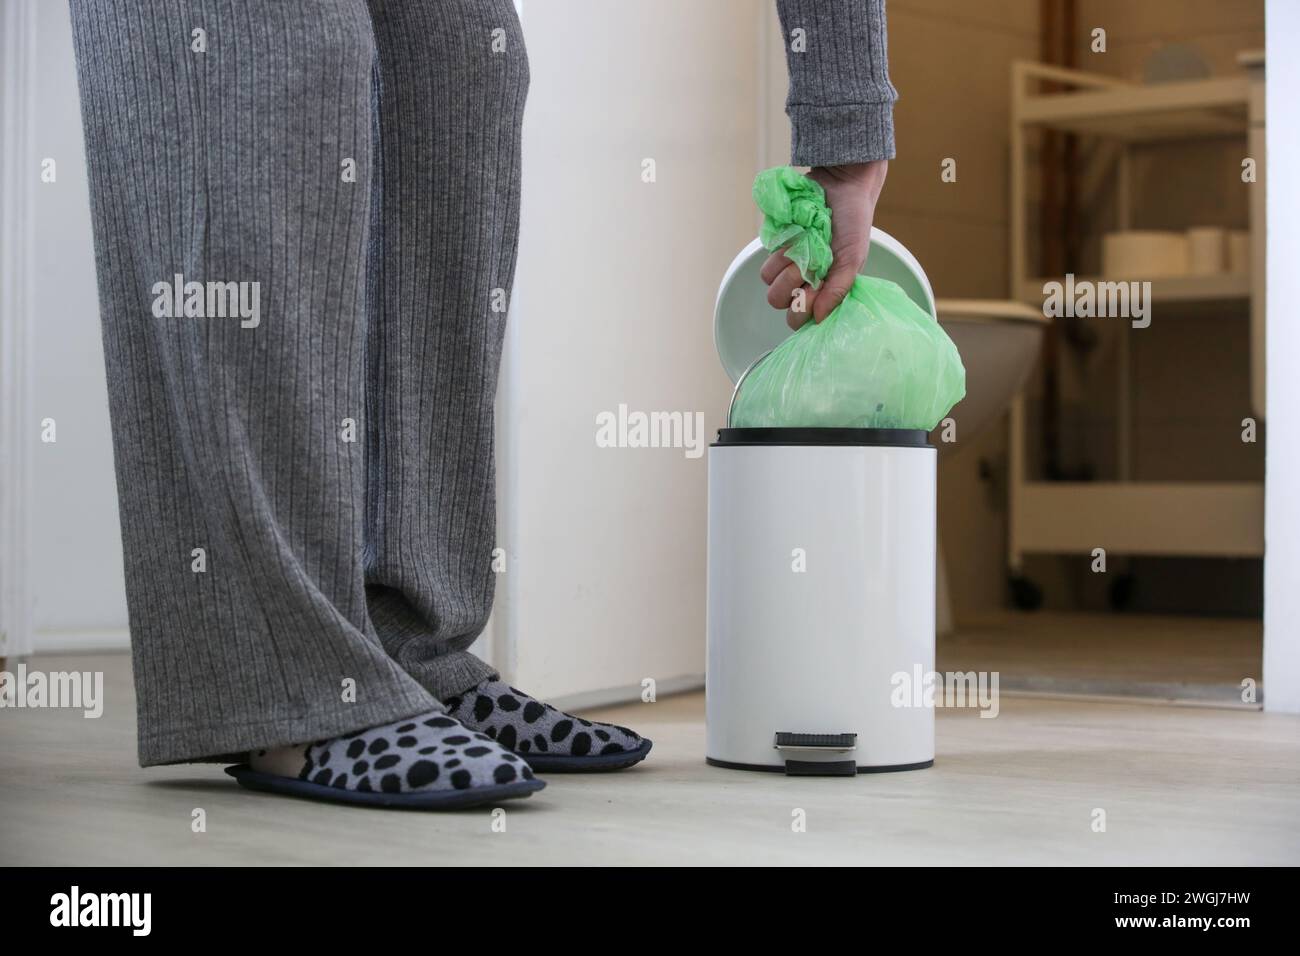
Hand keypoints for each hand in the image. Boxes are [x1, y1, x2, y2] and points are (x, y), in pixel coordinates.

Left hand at [759, 160, 887, 329]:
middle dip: (790, 283)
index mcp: (822, 289)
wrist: (842, 185)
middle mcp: (802, 280)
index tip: (813, 291)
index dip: (801, 308)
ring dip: (785, 261)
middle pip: (777, 300)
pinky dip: (780, 245)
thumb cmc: (853, 222)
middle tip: (809, 263)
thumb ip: (838, 290)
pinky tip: (797, 232)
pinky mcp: (776, 243)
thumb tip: (819, 318)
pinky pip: (766, 253)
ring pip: (768, 279)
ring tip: (805, 243)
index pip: (798, 318)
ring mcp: (787, 261)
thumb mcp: (853, 259)